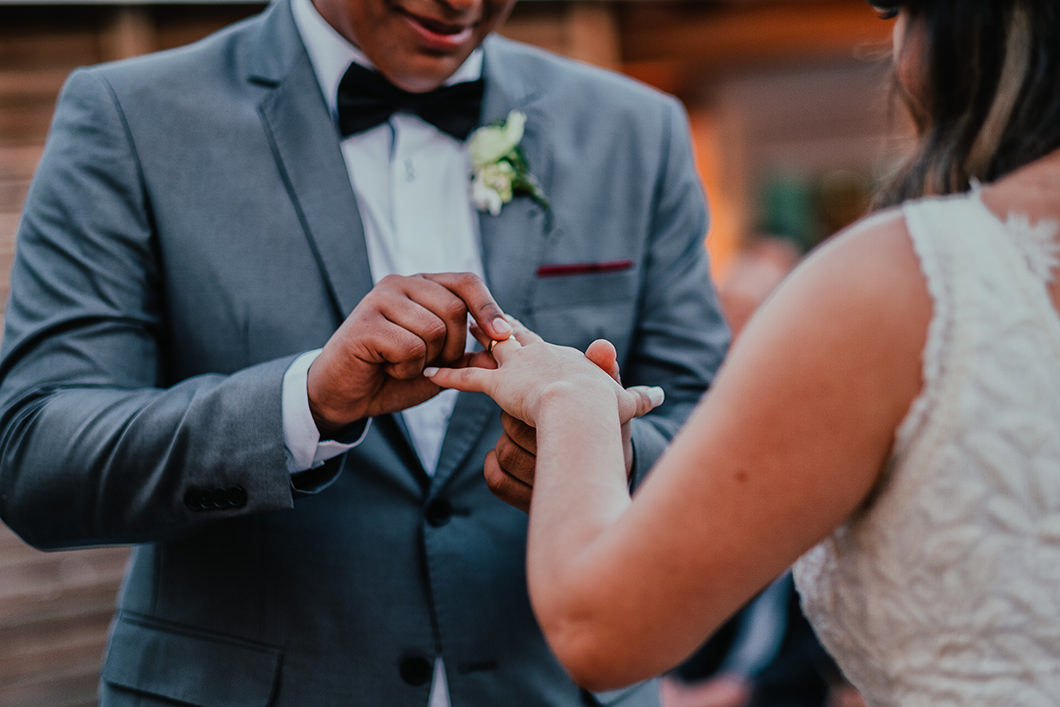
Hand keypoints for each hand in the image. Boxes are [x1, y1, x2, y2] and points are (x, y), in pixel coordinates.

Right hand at [307, 272, 509, 434]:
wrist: (346, 394)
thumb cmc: (392, 374)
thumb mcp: (439, 365)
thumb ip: (468, 354)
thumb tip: (505, 346)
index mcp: (422, 286)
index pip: (466, 282)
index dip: (489, 307)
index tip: (503, 336)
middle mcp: (401, 284)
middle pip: (454, 308)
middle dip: (454, 346)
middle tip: (432, 363)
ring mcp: (380, 299)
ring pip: (434, 329)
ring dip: (428, 360)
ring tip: (404, 364)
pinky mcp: (364, 322)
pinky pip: (409, 347)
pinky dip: (406, 368)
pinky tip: (387, 368)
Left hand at [426, 320, 663, 499]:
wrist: (583, 408)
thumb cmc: (605, 408)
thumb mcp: (625, 401)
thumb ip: (639, 397)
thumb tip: (662, 396)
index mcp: (565, 357)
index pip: (543, 343)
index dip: (531, 337)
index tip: (520, 327)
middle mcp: (539, 353)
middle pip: (515, 335)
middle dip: (499, 325)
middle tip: (483, 315)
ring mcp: (517, 366)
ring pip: (489, 347)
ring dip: (472, 339)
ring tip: (456, 329)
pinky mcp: (499, 384)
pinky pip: (468, 377)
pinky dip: (447, 374)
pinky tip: (428, 373)